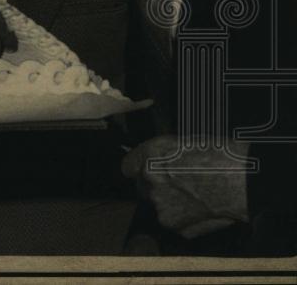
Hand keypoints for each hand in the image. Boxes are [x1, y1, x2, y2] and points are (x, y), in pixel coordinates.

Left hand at [122, 135, 250, 238]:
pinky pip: (173, 221)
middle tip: (179, 184)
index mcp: (149, 156)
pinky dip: (183, 217)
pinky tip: (201, 208)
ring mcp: (161, 206)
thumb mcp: (182, 144)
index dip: (138, 169)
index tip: (145, 171)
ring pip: (158, 205)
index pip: (127, 166)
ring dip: (170, 203)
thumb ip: (160, 156)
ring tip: (195, 196)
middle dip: (156, 187)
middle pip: (142, 187)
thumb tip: (154, 163)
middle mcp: (149, 181)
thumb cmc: (220, 156)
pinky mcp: (175, 225)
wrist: (243, 181)